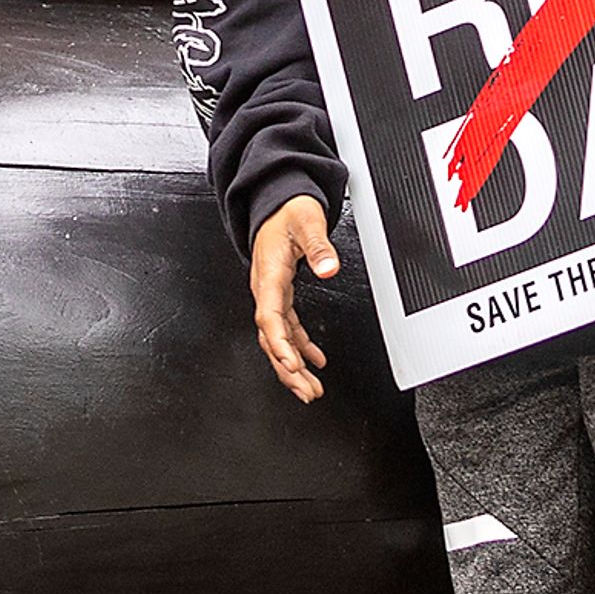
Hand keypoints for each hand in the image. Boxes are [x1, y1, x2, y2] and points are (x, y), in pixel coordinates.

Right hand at [248, 194, 340, 402]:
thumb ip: (319, 246)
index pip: (268, 316)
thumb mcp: (307, 221)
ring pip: (278, 338)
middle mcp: (266, 289)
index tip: (292, 364)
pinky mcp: (280, 294)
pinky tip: (315, 360)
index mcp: (269, 274)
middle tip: (306, 390)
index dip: (279, 344)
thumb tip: (328, 268)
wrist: (276, 203)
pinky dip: (300, 347)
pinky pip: (287, 328)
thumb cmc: (287, 211)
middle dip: (287, 368)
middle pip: (271, 337)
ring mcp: (271, 294)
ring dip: (293, 365)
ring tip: (310, 388)